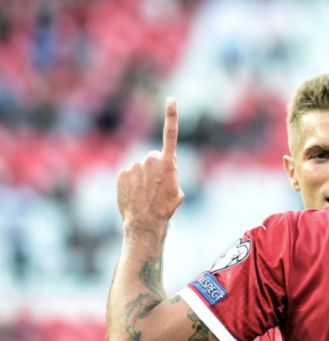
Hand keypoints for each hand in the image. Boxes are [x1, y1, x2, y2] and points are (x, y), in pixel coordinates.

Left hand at [117, 98, 184, 227]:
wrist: (144, 222)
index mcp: (167, 163)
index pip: (170, 135)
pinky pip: (129, 174)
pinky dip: (132, 182)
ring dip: (143, 177)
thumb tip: (168, 165)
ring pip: (141, 167)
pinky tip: (135, 194)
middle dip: (156, 167)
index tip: (171, 100)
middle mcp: (150, 160)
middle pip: (154, 157)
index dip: (171, 116)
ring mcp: (134, 166)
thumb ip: (173, 173)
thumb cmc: (165, 208)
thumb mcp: (178, 190)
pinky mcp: (122, 173)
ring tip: (146, 194)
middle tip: (158, 187)